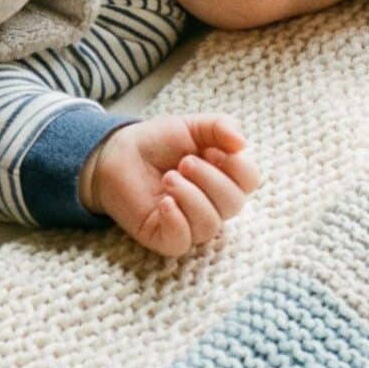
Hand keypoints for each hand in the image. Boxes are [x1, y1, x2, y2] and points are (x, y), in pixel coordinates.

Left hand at [79, 114, 259, 257]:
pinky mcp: (167, 239)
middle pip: (234, 204)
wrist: (119, 154)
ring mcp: (191, 224)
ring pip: (210, 224)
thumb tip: (241, 143)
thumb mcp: (191, 126)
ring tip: (168, 178)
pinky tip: (164, 202)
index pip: (250, 181)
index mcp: (224, 177)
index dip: (236, 165)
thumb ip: (220, 126)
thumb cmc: (158, 142)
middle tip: (183, 163)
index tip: (211, 150)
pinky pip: (184, 241)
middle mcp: (213, 204)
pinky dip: (176, 220)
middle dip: (209, 179)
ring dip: (190, 196)